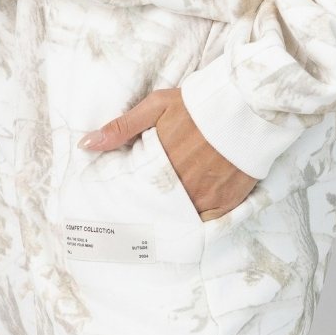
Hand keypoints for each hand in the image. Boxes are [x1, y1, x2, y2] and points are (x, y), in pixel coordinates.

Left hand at [79, 87, 257, 219]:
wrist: (248, 105)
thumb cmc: (199, 104)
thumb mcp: (158, 105)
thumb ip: (122, 127)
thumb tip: (86, 145)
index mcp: (159, 163)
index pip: (134, 192)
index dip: (127, 201)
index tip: (118, 212)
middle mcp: (180, 185)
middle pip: (156, 210)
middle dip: (146, 216)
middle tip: (136, 228)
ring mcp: (204, 196)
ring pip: (179, 220)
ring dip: (170, 222)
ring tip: (159, 230)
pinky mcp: (226, 202)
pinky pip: (206, 225)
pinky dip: (197, 226)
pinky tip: (189, 228)